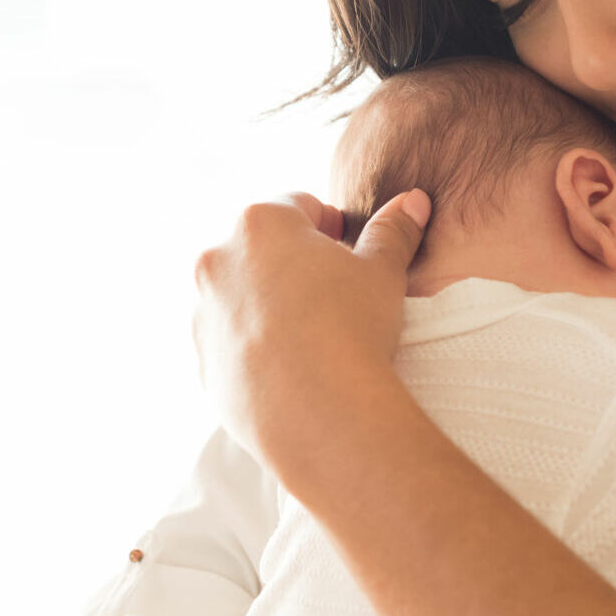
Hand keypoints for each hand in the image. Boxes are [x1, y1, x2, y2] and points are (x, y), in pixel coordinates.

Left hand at [191, 189, 429, 465]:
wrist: (321, 414)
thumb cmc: (352, 329)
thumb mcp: (382, 272)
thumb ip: (393, 230)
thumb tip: (413, 201)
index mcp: (259, 224)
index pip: (297, 205)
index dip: (328, 224)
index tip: (347, 247)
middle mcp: (218, 261)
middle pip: (261, 248)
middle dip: (292, 262)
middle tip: (331, 291)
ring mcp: (204, 314)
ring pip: (239, 295)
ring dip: (267, 303)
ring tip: (310, 333)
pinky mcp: (203, 362)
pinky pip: (230, 343)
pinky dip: (253, 346)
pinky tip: (289, 366)